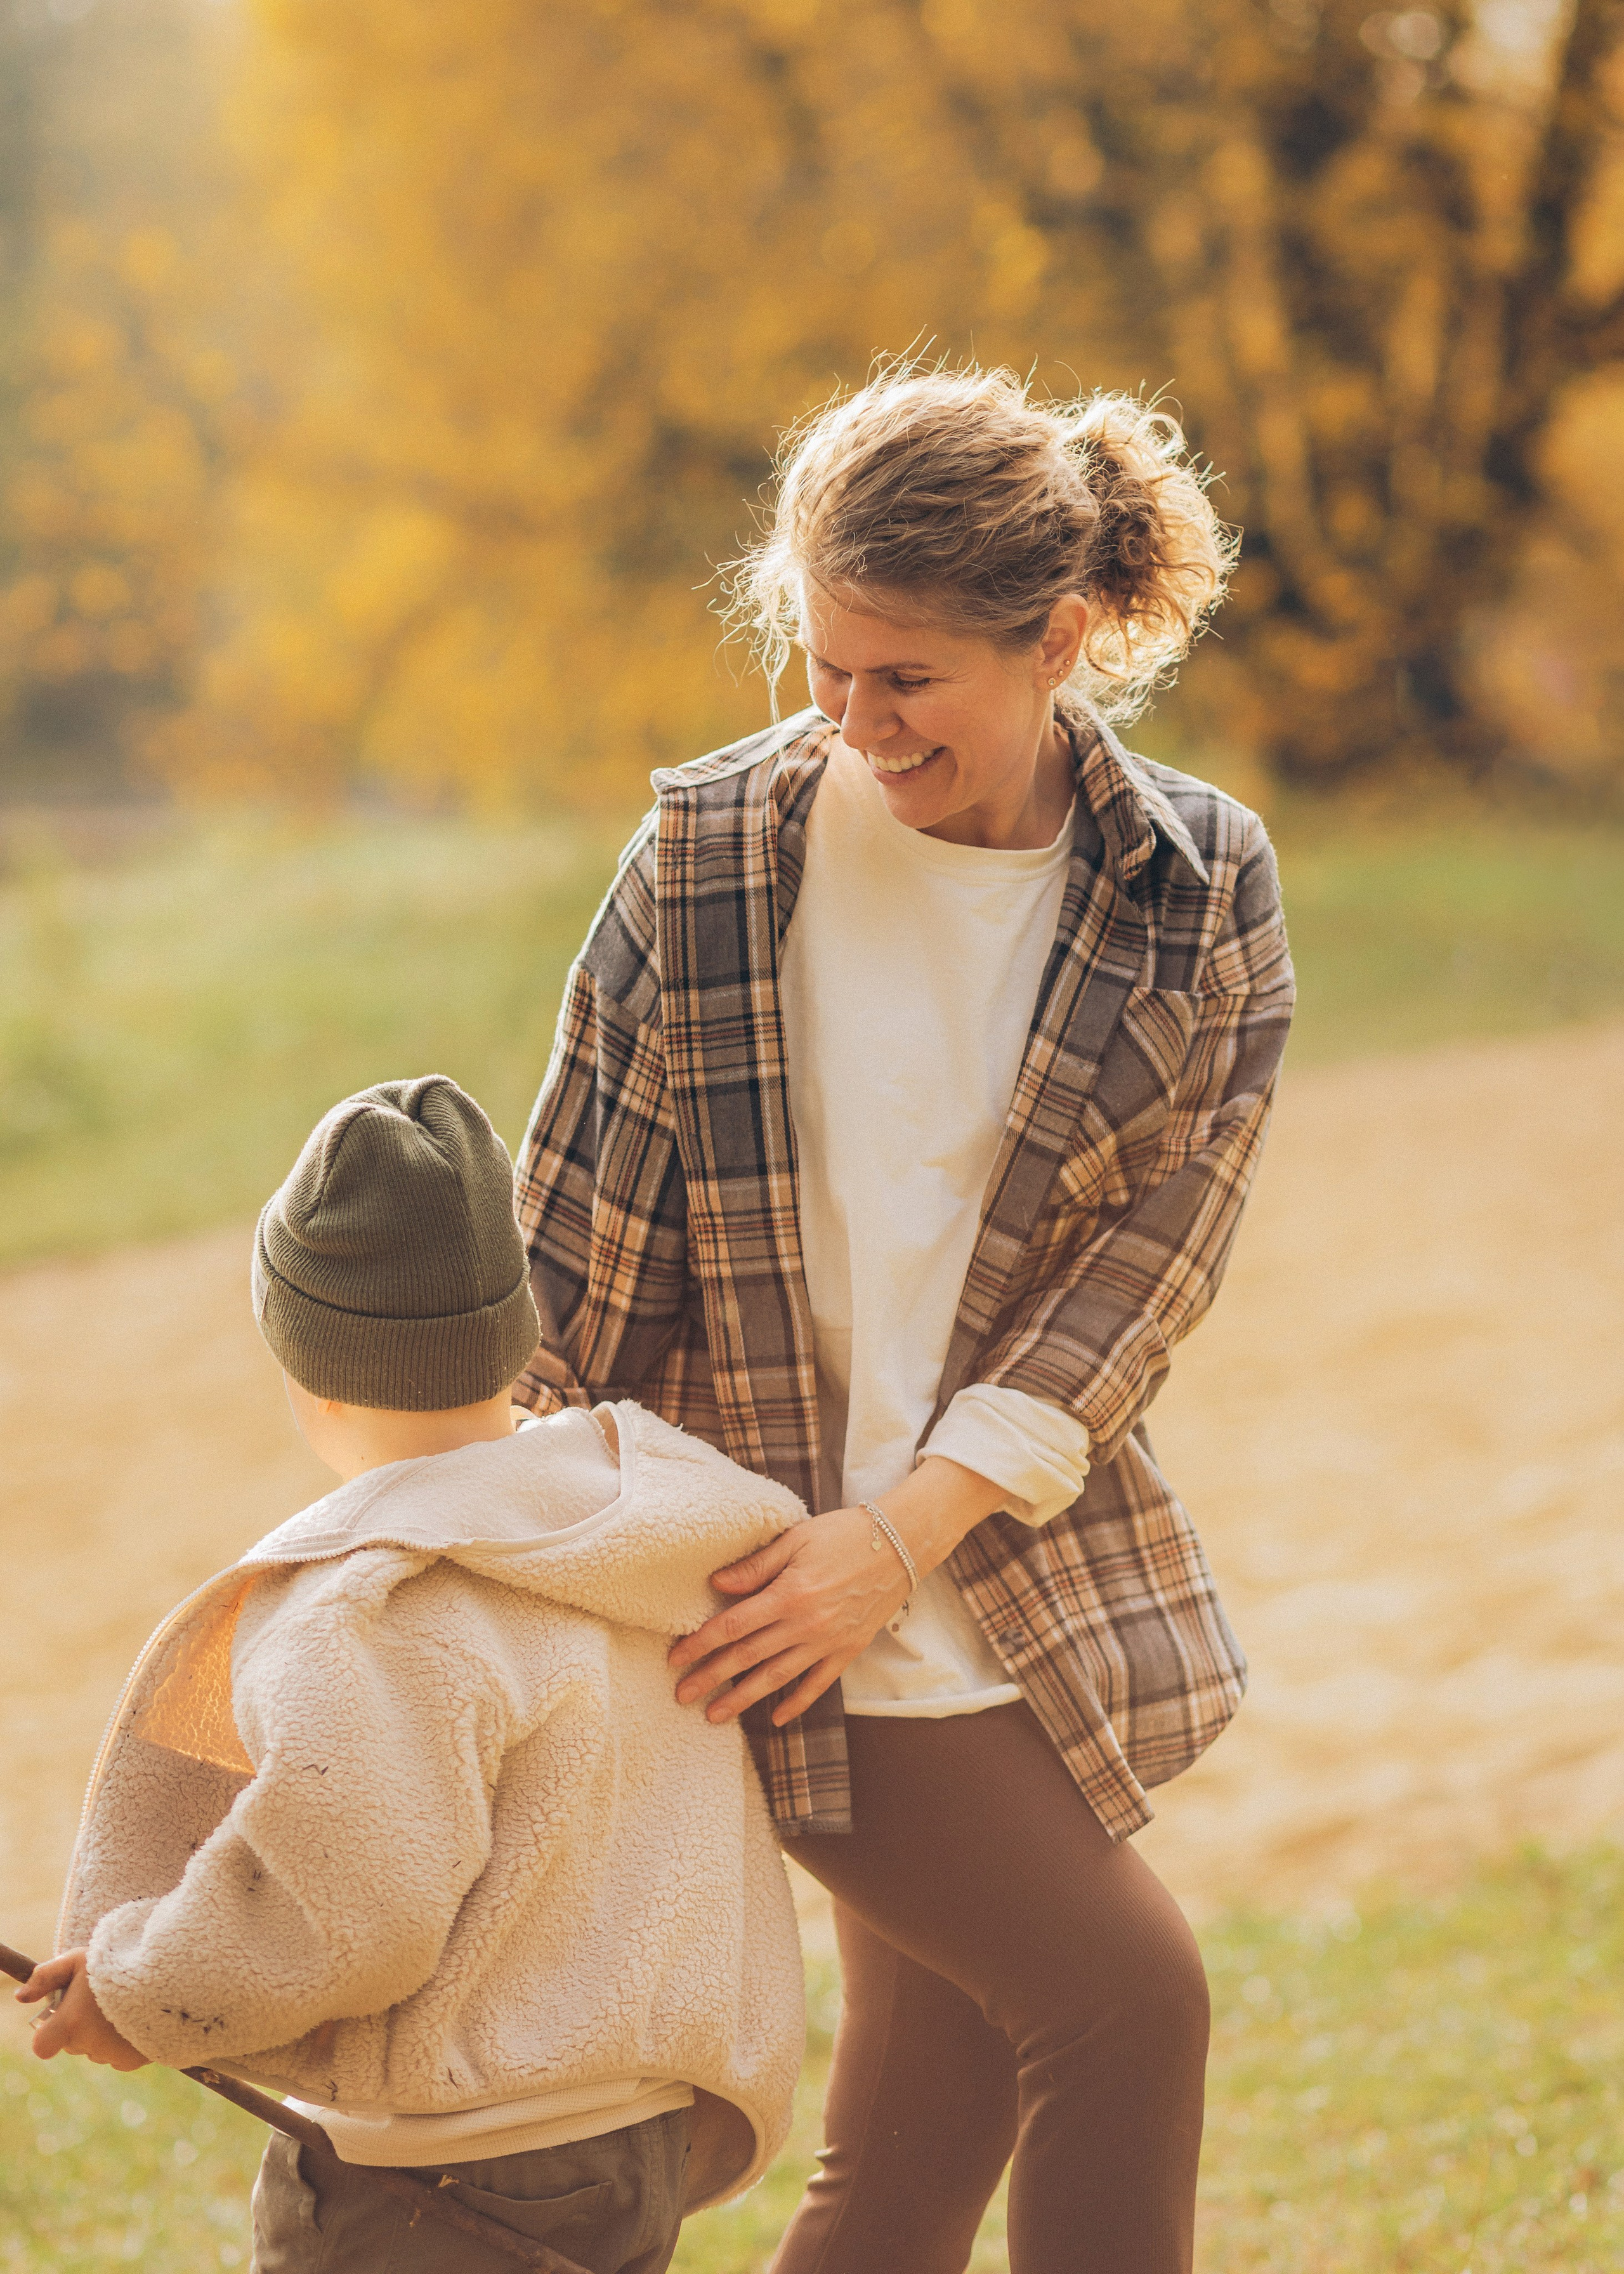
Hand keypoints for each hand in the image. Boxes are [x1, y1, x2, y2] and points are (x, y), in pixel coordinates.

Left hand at [16, 1949, 148, 2069]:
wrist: (167, 1971)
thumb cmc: (117, 1961)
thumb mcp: (78, 1959)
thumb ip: (46, 1976)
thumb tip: (20, 1996)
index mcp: (71, 2023)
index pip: (42, 2046)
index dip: (48, 2033)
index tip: (62, 2016)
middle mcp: (89, 2045)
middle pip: (72, 2044)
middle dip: (80, 2026)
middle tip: (99, 1999)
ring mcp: (112, 2055)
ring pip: (96, 2050)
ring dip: (102, 2034)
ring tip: (122, 2004)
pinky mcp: (133, 2061)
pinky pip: (118, 2057)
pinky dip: (123, 2042)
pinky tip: (137, 2018)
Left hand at [668, 1455, 1005, 1726]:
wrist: (901, 1543)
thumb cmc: (845, 1534)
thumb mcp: (796, 1539)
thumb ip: (756, 1567)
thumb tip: (717, 1585)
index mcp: (789, 1594)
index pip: (734, 1626)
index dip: (701, 1644)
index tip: (675, 1658)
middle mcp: (806, 1624)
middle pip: (748, 1658)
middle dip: (711, 1678)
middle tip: (681, 1695)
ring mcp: (829, 1641)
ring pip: (778, 1678)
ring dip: (744, 1699)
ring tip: (715, 1715)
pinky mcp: (849, 1649)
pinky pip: (818, 1683)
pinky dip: (797, 1703)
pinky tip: (776, 1718)